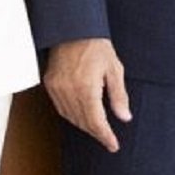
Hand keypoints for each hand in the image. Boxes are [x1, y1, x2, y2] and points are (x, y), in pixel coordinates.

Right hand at [43, 37, 130, 152]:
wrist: (73, 29)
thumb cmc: (95, 45)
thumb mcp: (114, 69)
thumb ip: (119, 95)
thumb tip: (124, 117)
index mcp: (86, 88)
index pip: (96, 122)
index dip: (105, 136)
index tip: (113, 145)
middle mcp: (69, 90)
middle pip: (83, 122)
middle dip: (96, 133)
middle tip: (108, 139)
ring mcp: (57, 88)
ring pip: (70, 117)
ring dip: (83, 126)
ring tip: (96, 129)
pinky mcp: (50, 84)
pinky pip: (60, 108)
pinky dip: (71, 115)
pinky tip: (80, 115)